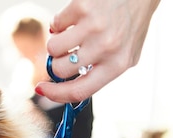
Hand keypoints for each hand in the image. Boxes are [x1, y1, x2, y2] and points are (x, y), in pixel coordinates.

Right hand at [36, 0, 159, 102]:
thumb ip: (99, 72)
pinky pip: (55, 23)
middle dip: (56, 62)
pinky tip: (77, 16)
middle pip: (60, 70)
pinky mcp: (83, 7)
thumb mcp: (124, 54)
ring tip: (72, 32)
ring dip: (56, 41)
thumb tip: (63, 85)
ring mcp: (94, 27)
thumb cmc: (131, 22)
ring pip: (53, 48)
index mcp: (118, 64)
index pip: (79, 91)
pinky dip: (61, 21)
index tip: (41, 89)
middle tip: (65, 51)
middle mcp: (107, 47)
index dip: (55, 94)